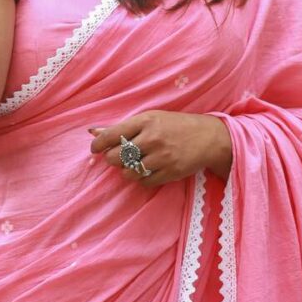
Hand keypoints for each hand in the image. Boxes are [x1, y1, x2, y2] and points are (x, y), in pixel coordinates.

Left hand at [87, 111, 231, 186]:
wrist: (208, 138)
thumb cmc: (176, 126)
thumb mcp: (151, 118)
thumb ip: (124, 127)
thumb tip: (93, 131)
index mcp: (146, 121)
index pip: (111, 135)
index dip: (98, 144)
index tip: (95, 149)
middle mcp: (153, 138)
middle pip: (116, 157)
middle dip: (113, 159)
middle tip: (120, 157)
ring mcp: (162, 157)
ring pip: (128, 173)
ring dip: (127, 171)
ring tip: (136, 164)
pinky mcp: (170, 172)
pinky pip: (144, 182)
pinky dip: (142, 179)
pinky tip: (149, 170)